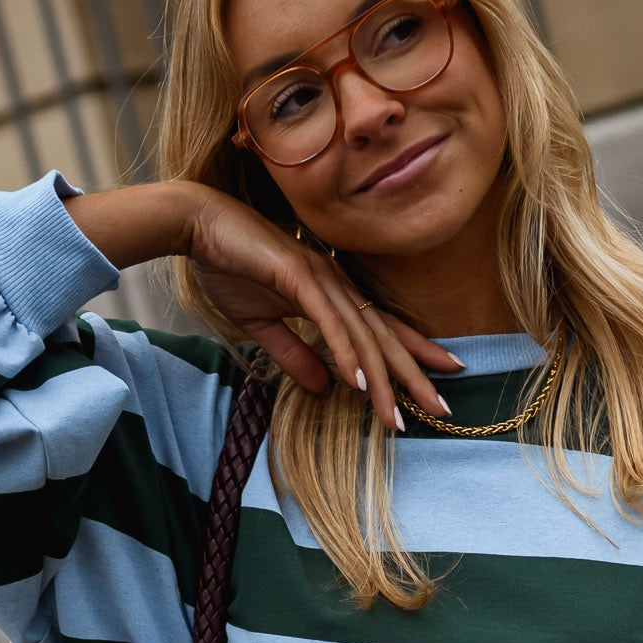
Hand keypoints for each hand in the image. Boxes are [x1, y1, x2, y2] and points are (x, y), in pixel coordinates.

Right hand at [67, 181, 460, 434]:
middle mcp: (336, 284)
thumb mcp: (263, 325)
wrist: (198, 226)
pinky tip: (359, 383)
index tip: (442, 379)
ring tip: (398, 416)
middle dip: (415, 375)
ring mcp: (320, 278)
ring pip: (362, 336)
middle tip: (444, 408)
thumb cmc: (230, 266)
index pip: (381, 328)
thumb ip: (294, 356)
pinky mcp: (297, 276)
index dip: (414, 353)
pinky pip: (329, 322)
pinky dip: (346, 352)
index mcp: (332, 292)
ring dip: (382, 379)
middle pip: (384, 336)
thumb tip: (323, 389)